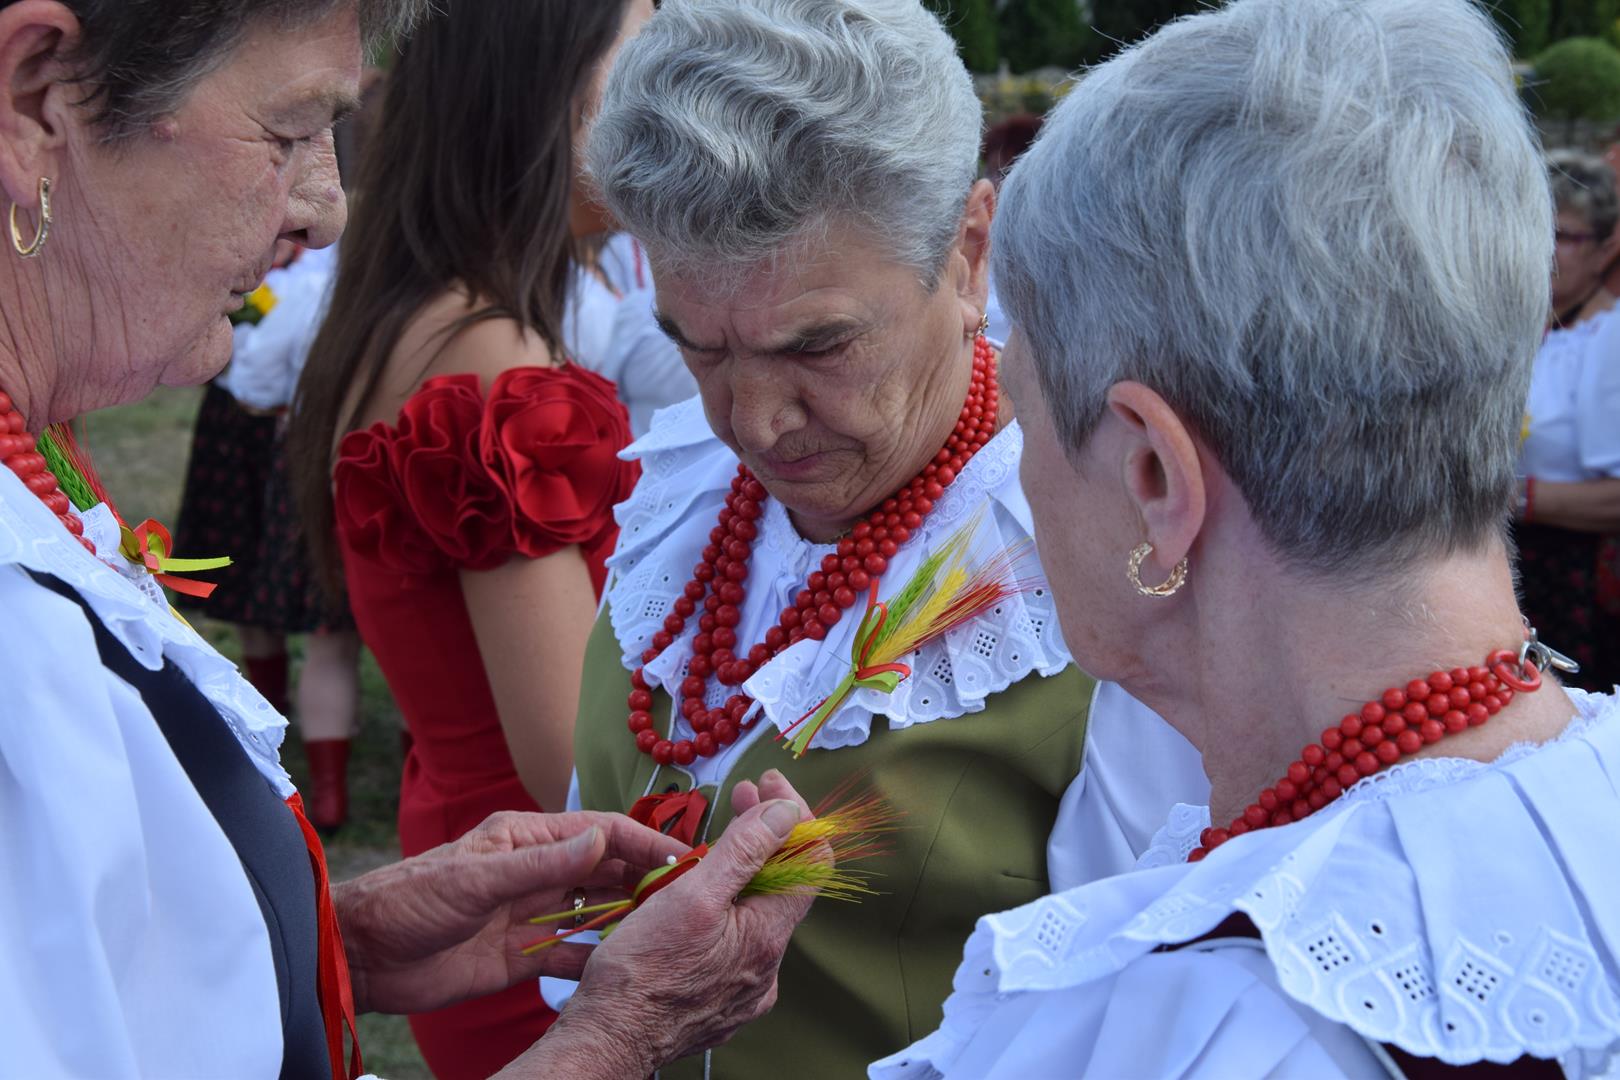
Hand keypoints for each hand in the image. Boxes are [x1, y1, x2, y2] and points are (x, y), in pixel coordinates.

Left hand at [334, 810, 685, 1014]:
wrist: (364, 958)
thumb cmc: (409, 901)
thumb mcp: (475, 879)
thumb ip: (542, 864)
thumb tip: (603, 839)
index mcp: (527, 838)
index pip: (602, 832)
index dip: (646, 844)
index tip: (685, 860)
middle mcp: (536, 871)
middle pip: (606, 870)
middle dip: (648, 880)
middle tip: (694, 898)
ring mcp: (532, 914)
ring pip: (596, 910)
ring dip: (632, 917)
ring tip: (675, 930)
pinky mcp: (523, 956)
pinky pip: (573, 954)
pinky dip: (601, 960)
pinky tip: (630, 967)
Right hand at [516, 771, 818, 1078]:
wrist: (606, 1041)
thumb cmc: (639, 973)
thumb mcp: (691, 895)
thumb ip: (745, 850)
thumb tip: (787, 812)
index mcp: (767, 938)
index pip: (811, 862)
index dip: (793, 815)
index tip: (765, 786)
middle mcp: (767, 968)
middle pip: (782, 885)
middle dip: (763, 836)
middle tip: (738, 797)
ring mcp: (745, 989)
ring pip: (754, 913)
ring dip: (738, 872)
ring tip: (704, 847)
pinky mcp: (720, 1001)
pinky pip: (733, 943)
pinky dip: (721, 910)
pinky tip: (690, 898)